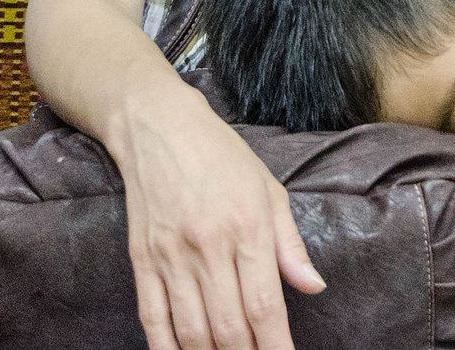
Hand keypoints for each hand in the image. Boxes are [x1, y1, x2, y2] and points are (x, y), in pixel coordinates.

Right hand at [112, 85, 324, 349]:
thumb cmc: (222, 156)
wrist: (158, 126)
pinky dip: (167, 348)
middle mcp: (209, 246)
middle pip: (229, 327)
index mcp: (248, 227)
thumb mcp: (269, 189)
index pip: (265, 306)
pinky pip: (153, 318)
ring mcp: (171, 256)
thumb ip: (291, 244)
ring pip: (192, 331)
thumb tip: (313, 287)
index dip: (276, 346)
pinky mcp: (141, 260)